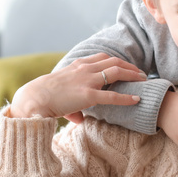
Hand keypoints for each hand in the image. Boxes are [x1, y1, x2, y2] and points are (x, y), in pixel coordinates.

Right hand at [8, 53, 146, 119]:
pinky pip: (112, 95)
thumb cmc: (43, 96)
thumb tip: (79, 119)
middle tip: (141, 73)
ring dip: (132, 75)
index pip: (103, 57)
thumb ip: (73, 104)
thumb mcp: (60, 93)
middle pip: (114, 61)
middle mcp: (85, 69)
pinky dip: (127, 97)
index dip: (117, 61)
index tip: (127, 67)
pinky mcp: (88, 95)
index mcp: (78, 64)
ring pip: (116, 72)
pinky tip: (137, 100)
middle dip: (130, 66)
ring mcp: (87, 80)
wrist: (34, 98)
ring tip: (143, 81)